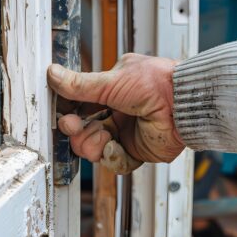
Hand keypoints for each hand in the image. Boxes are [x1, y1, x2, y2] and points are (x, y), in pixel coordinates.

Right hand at [47, 53, 183, 172]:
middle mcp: (116, 113)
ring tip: (101, 135)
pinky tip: (115, 146)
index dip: (68, 113)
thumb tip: (53, 74)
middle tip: (72, 125)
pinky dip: (112, 156)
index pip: (80, 106)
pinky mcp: (135, 151)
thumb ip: (81, 85)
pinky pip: (113, 162)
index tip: (61, 114)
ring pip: (94, 148)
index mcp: (111, 93)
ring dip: (91, 144)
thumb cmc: (156, 84)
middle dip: (76, 130)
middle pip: (83, 130)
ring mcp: (125, 133)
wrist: (184, 105)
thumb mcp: (112, 80)